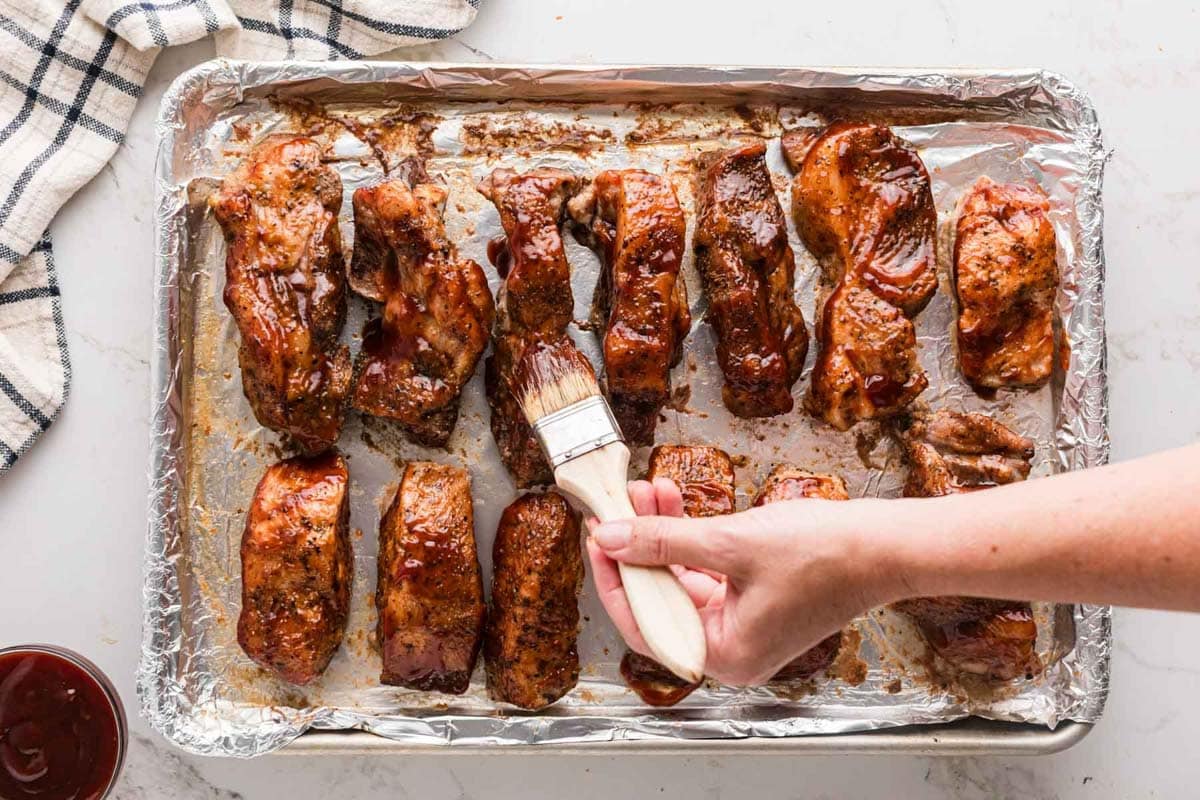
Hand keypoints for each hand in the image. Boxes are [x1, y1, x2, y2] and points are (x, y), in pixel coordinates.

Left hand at [586, 479, 897, 685]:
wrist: (887, 544)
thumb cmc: (827, 555)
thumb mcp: (732, 543)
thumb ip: (664, 541)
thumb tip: (612, 538)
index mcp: (725, 655)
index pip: (645, 625)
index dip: (615, 579)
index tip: (598, 538)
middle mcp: (732, 648)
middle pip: (661, 599)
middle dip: (640, 545)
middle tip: (620, 505)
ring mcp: (744, 623)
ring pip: (681, 578)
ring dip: (663, 534)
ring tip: (649, 489)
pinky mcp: (755, 597)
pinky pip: (706, 569)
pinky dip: (689, 538)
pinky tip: (674, 501)